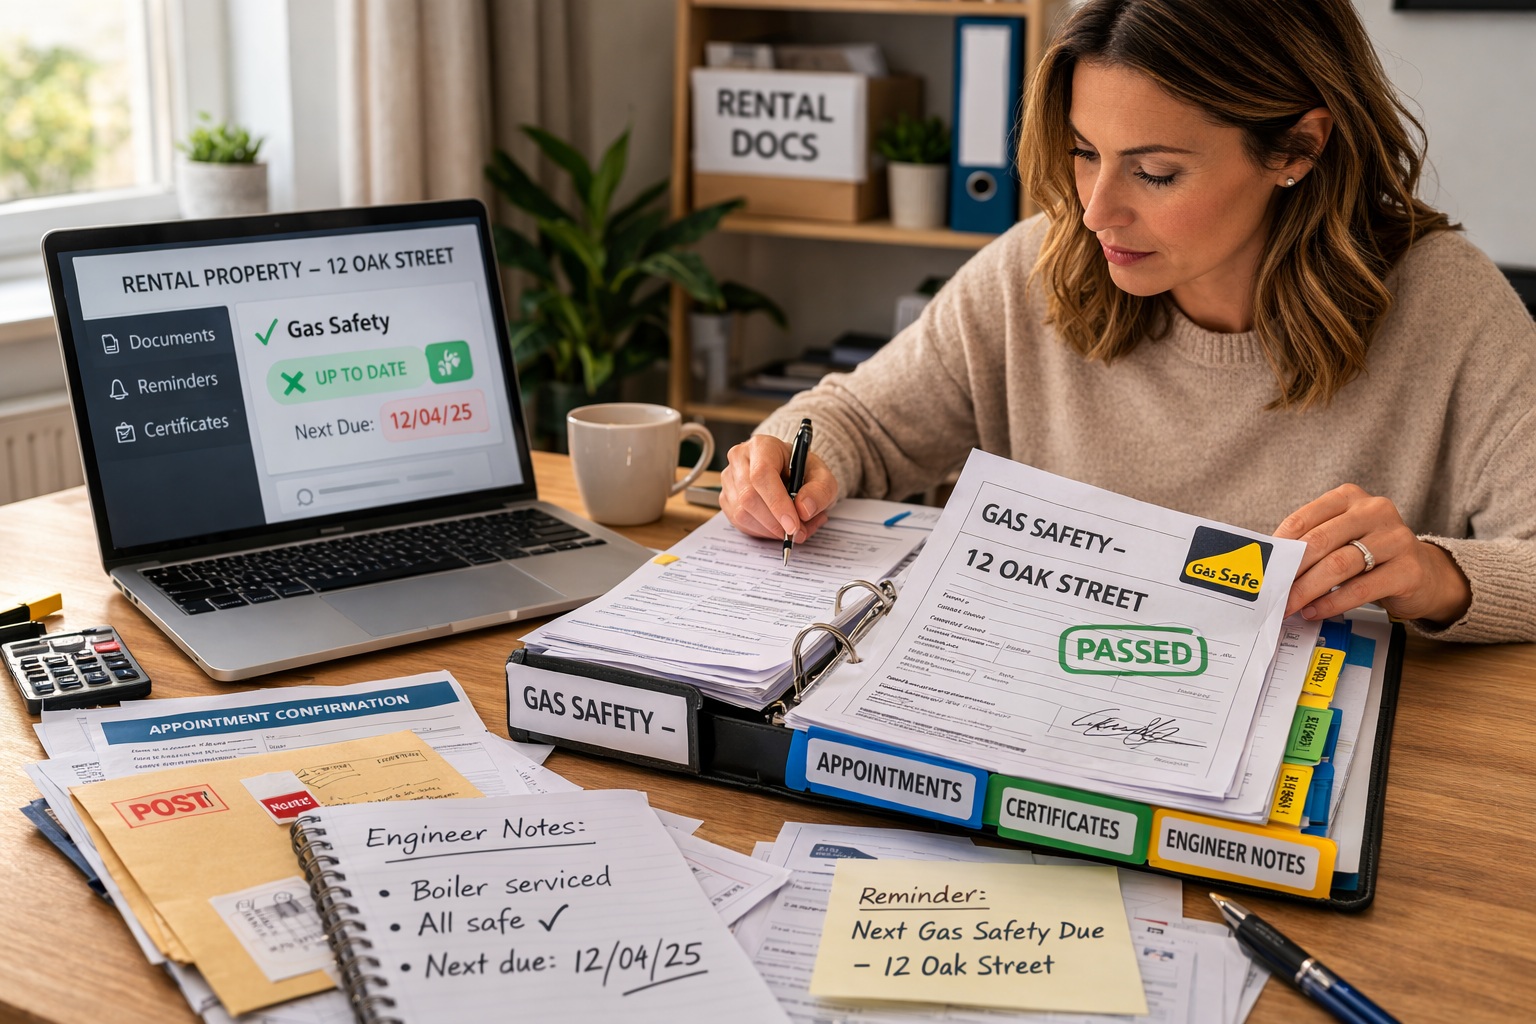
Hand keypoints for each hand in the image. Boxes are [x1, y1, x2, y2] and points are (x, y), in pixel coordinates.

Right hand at [720, 435, 837, 542]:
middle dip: (775, 522)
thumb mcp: (823, 477)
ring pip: (742, 514)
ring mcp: (729, 480)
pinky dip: (763, 532)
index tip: (793, 526)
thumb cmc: (804, 472)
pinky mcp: (726, 499)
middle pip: (749, 497)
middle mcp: (739, 459)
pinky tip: (778, 526)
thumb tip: (804, 510)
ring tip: (794, 528)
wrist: (791, 473)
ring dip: (771, 530)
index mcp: (762, 446)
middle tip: (799, 532)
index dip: (777, 503)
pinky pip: (740, 523)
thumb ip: (819, 491)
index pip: (762, 475)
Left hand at [1275, 483, 1470, 626]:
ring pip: (1340, 564)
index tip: (1264, 567)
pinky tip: (1316, 611)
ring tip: (1291, 605)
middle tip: (1273, 593)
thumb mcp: (1341, 539)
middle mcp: (1374, 511)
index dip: (1281, 545)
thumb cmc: (1369, 555)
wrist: (1423, 573)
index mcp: (1350, 497)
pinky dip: (1333, 602)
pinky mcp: (1409, 569)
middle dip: (1292, 571)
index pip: (1305, 518)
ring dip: (1308, 589)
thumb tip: (1270, 566)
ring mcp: (1395, 538)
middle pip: (1320, 542)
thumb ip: (1311, 544)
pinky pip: (1362, 588)